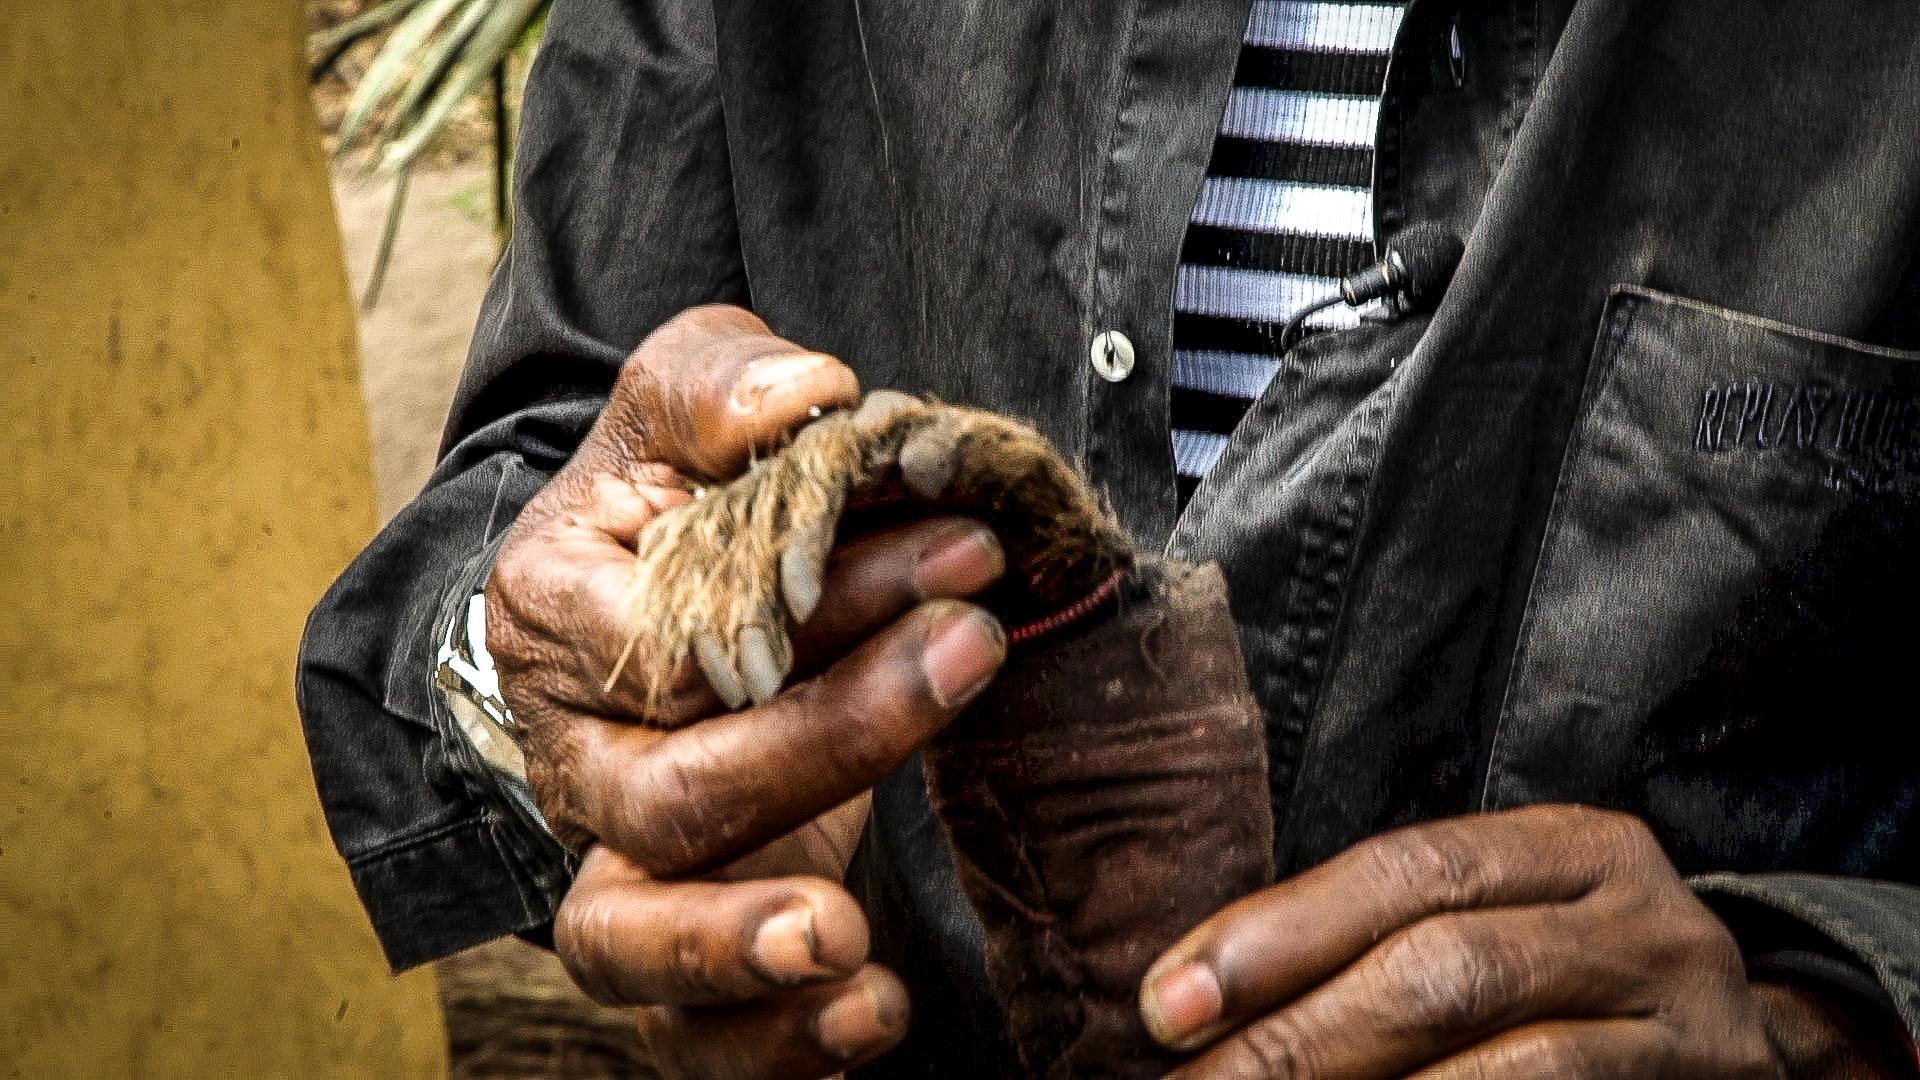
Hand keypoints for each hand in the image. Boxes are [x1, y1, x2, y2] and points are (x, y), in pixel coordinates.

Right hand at [486, 305, 1008, 1075]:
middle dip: (826, 737)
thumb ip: (724, 386)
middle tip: (968, 655)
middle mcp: (573, 754)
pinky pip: (688, 1032)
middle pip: (667, 792)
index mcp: (561, 614)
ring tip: (853, 943)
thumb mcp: (687, 401)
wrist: (655, 598)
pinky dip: (770, 1046)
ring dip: (743, 951)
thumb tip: (807, 400)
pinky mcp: (676, 932)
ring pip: (631, 941)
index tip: (968, 554)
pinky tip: (874, 1017)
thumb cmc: (680, 497)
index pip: (678, 634)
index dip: (821, 603)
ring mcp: (613, 859)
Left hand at [1139, 805, 1786, 1077]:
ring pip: (1514, 1068)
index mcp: (1576, 850)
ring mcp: (1692, 1032)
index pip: (1406, 873)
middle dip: (1300, 1040)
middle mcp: (1646, 926)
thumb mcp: (1498, 928)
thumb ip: (1378, 944)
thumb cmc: (1569, 986)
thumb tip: (1197, 1003)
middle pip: (1448, 970)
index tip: (1166, 1005)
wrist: (1751, 1062)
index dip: (1276, 935)